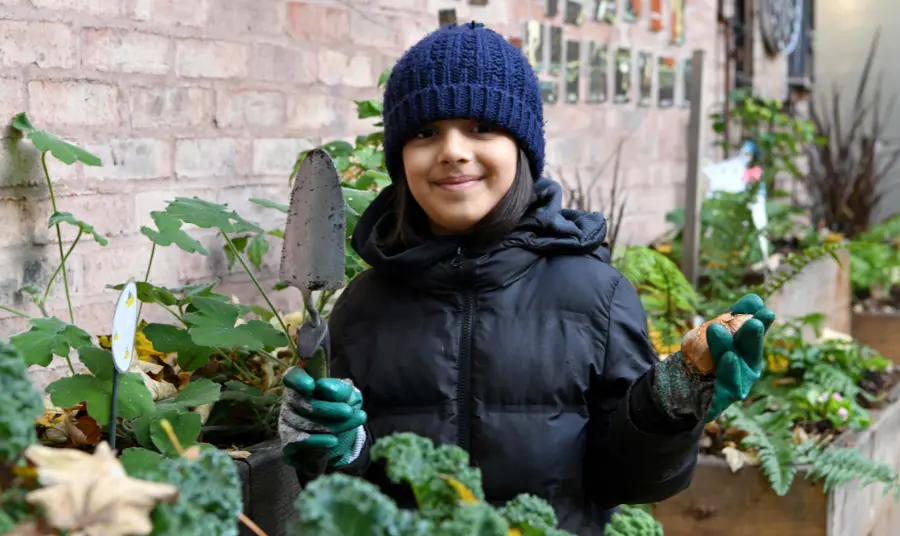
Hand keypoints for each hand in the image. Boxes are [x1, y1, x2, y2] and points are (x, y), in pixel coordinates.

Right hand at [278, 366, 366, 469]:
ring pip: (306, 423)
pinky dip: (317, 441)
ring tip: (353, 424)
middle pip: (304, 403)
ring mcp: (287, 422)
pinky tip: (333, 441)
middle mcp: (291, 401)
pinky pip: (300, 440)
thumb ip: (341, 389)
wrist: (336, 442)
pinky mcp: (288, 442)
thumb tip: (328, 387)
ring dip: (332, 425)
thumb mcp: (348, 398)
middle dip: (329, 408)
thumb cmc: (340, 411)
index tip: (312, 386)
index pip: (292, 377)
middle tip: (348, 411)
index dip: (298, 380)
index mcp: (303, 384)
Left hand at [703, 293, 775, 421]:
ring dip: (732, 354)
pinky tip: (728, 359)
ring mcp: (735, 387)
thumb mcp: (713, 332)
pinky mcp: (719, 403)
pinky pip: (726, 391)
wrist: (682, 384)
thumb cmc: (703, 356)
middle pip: (750, 353)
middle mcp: (747, 370)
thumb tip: (755, 299)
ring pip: (738, 372)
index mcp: (747, 352)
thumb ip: (731, 318)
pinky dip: (729, 376)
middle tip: (754, 322)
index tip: (763, 310)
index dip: (760, 323)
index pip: (754, 335)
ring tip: (724, 338)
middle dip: (752, 338)